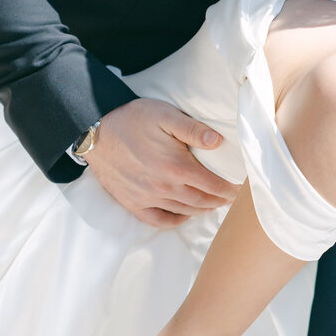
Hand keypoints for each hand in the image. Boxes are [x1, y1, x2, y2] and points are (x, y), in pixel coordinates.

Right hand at [86, 98, 237, 227]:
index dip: (231, 189)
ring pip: (184, 211)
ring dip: (203, 209)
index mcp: (177, 167)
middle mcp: (164, 188)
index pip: (214, 186)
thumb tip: (219, 141)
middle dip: (221, 200)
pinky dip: (176, 220)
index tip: (241, 188)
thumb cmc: (132, 119)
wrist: (93, 131)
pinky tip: (185, 214)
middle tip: (232, 197)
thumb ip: (193, 129)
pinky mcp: (132, 203)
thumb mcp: (165, 115)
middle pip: (202, 202)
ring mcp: (147, 198)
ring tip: (214, 203)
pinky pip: (159, 220)